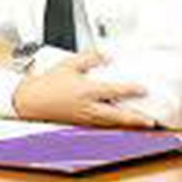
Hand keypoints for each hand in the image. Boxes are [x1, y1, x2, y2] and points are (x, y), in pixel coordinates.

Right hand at [13, 51, 154, 127]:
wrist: (30, 101)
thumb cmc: (48, 83)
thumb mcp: (69, 64)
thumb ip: (90, 58)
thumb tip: (107, 56)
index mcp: (86, 91)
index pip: (114, 91)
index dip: (130, 90)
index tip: (143, 89)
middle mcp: (87, 107)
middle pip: (116, 116)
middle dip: (135, 119)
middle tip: (150, 121)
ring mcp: (84, 118)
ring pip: (110, 123)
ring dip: (126, 123)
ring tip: (139, 122)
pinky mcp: (79, 123)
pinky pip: (100, 125)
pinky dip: (112, 124)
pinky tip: (118, 121)